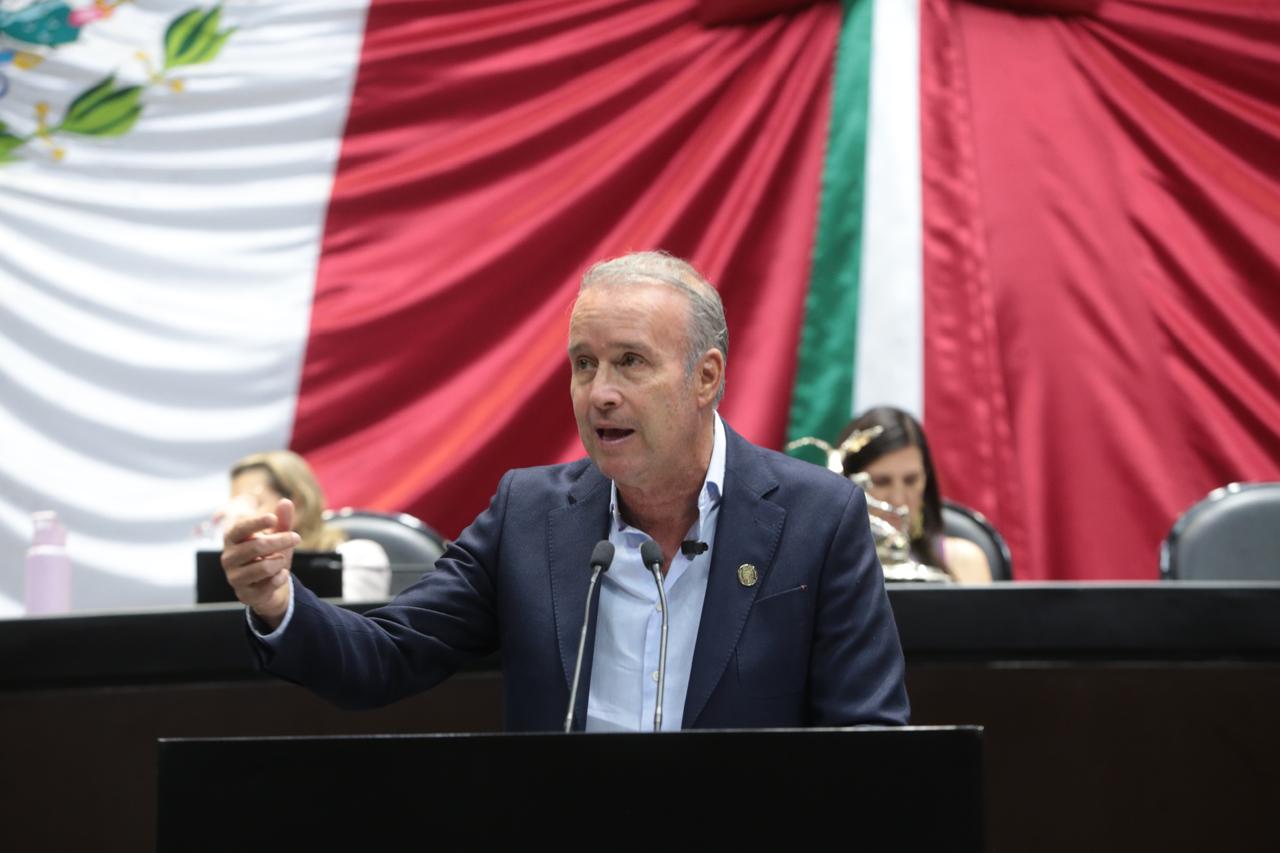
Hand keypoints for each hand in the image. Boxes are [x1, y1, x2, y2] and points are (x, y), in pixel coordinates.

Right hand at [220, 498, 300, 629]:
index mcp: (233, 539)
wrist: (268, 586)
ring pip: (263, 567)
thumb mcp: (278, 536)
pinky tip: (282, 574)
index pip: (240, 528)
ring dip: (279, 562)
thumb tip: (286, 502)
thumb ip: (282, 521)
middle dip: (280, 541)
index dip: (256, 522)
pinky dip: (281, 577)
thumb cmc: (270, 555)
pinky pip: (268, 585)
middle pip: (256, 546)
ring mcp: (235, 577)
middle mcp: (229, 557)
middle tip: (296, 538)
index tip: (273, 518)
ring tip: (281, 560)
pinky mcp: (244, 594)